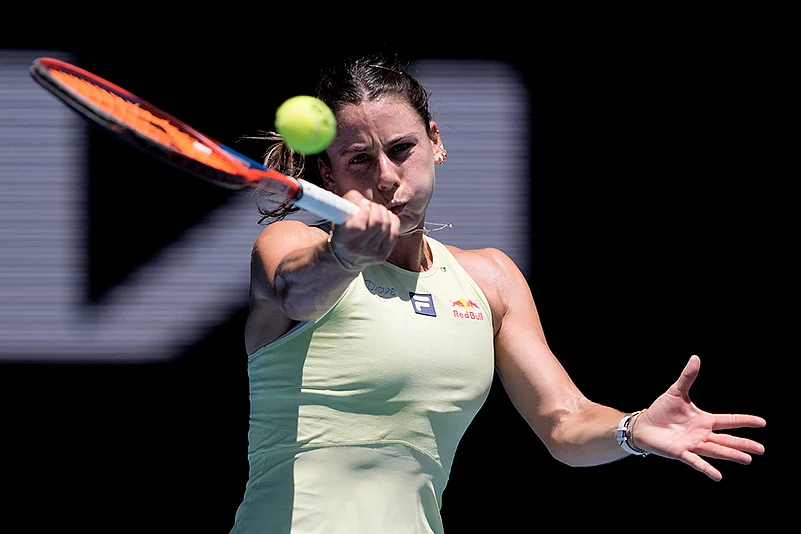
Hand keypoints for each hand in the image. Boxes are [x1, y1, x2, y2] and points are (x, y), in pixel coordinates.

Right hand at [328, 190, 400, 269]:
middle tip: (371, 207)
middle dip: (376, 208)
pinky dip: (392, 221)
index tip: (363, 207)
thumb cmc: (345, 229)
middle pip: (377, 222)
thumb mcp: (340, 213)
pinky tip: (385, 219)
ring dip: (383, 213)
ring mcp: (371, 253)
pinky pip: (395, 231)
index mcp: (341, 238)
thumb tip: (366, 202)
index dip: (364, 211)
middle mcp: (356, 248)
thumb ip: (351, 201)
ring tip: (376, 212)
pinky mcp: (383, 254)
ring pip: (386, 225)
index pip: (359, 225)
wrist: (348, 255)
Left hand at [631, 355, 765, 480]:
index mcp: (704, 420)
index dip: (745, 421)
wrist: (643, 425)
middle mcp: (702, 434)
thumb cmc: (661, 410)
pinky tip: (718, 476)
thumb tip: (696, 357)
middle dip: (743, 444)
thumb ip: (687, 377)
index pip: (729, 420)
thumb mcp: (676, 392)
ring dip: (731, 455)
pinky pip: (696, 461)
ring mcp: (692, 444)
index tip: (762, 422)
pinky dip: (706, 468)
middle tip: (761, 450)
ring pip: (716, 450)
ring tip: (747, 459)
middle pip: (727, 440)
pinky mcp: (680, 452)